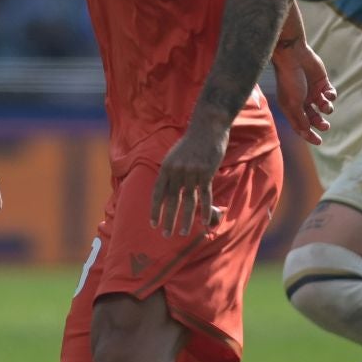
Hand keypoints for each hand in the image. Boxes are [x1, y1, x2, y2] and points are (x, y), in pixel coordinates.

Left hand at [151, 120, 229, 237]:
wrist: (208, 127)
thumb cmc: (190, 142)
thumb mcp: (173, 155)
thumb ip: (169, 173)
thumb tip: (165, 190)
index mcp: (166, 168)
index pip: (158, 193)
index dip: (155, 210)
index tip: (153, 223)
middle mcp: (177, 171)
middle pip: (172, 200)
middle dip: (168, 219)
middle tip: (165, 235)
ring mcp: (192, 173)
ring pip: (188, 201)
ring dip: (186, 219)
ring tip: (183, 233)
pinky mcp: (207, 173)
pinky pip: (205, 196)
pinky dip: (205, 210)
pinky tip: (204, 222)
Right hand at [271, 39, 335, 144]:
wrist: (294, 56)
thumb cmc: (290, 80)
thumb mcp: (293, 103)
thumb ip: (301, 119)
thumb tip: (307, 132)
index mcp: (291, 107)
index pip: (301, 126)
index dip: (309, 135)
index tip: (319, 142)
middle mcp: (302, 101)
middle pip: (314, 118)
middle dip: (320, 123)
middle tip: (326, 126)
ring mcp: (312, 91)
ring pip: (323, 107)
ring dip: (327, 109)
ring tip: (325, 106)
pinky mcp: (322, 82)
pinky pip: (330, 94)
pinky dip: (331, 96)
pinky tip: (328, 93)